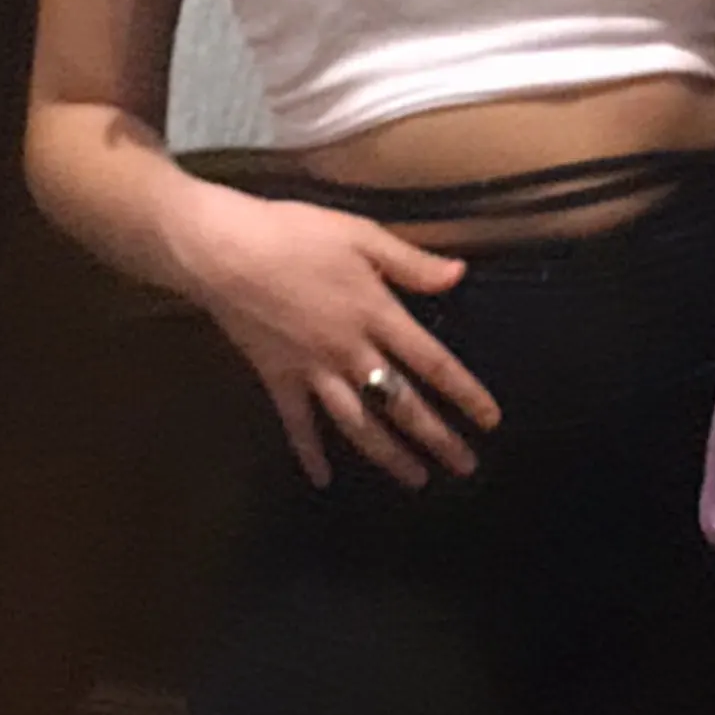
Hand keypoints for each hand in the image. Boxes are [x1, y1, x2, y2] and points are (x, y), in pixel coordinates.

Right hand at [183, 181, 500, 490]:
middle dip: (436, 438)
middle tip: (465, 468)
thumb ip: (410, 262)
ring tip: (416, 480)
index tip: (490, 421)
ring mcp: (313, 371)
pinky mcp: (278, 378)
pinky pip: (297, 425)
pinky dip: (310, 454)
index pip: (433, 362)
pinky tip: (322, 480)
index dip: (464, 393)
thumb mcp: (361, 234)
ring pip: (358, 424)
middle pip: (401, 403)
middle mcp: (351, 352)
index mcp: (377, 314)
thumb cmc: (294, 234)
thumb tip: (458, 276)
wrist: (224, 251)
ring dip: (389, 455)